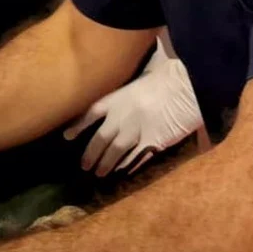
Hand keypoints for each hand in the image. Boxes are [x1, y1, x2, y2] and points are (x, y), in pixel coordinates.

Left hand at [65, 47, 200, 176]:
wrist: (185, 87)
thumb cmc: (162, 79)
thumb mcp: (135, 81)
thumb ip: (122, 94)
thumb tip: (111, 104)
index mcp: (116, 99)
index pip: (89, 113)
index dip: (77, 126)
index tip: (67, 136)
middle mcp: (121, 116)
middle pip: (99, 139)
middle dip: (90, 154)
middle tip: (84, 166)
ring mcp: (136, 131)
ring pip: (115, 152)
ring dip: (105, 164)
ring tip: (99, 172)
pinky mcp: (152, 142)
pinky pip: (136, 157)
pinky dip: (128, 165)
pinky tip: (122, 171)